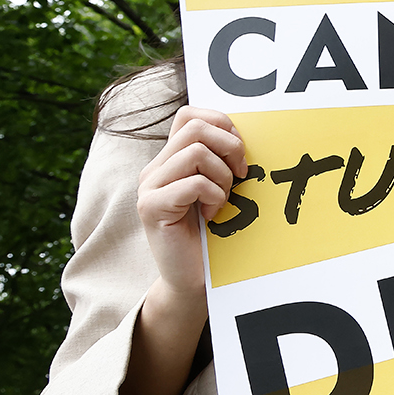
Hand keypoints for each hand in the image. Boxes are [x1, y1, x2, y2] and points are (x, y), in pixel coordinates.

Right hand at [138, 107, 245, 302]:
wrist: (194, 279)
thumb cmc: (215, 234)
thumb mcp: (222, 189)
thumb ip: (222, 161)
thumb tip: (244, 135)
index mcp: (172, 159)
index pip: (191, 114)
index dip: (222, 124)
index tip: (240, 154)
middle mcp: (155, 168)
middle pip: (195, 127)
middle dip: (230, 148)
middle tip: (240, 177)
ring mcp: (149, 187)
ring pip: (196, 152)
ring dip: (222, 176)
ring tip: (222, 200)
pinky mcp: (151, 207)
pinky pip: (193, 183)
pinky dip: (213, 197)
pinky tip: (212, 215)